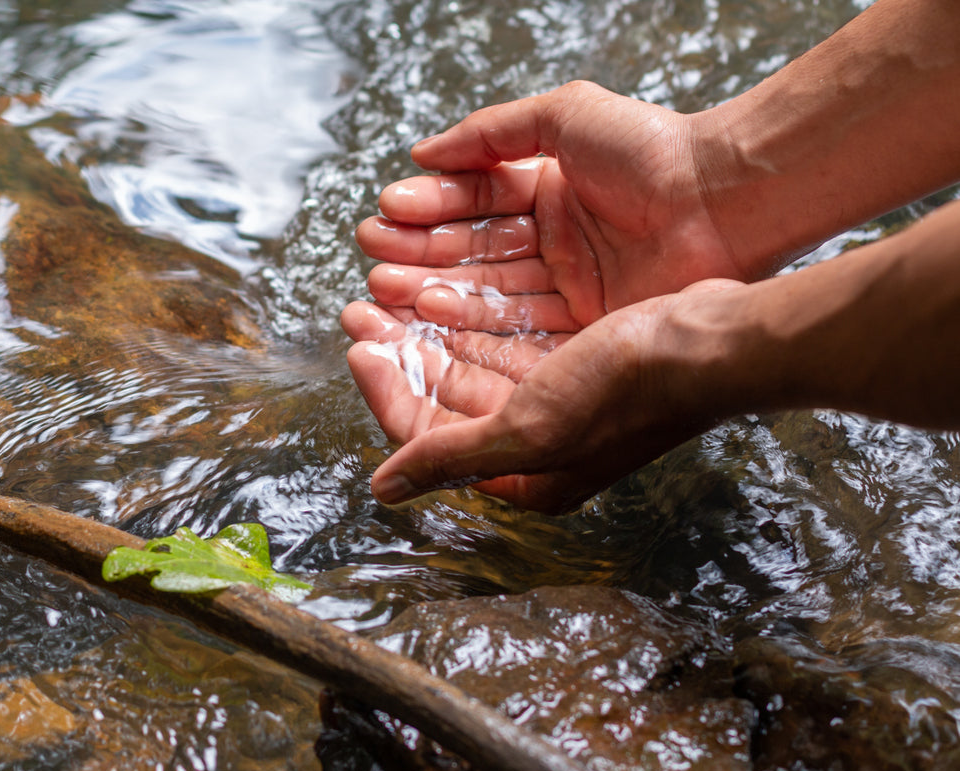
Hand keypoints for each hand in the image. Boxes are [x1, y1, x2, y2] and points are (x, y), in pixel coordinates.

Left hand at [342, 280, 743, 513]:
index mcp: (524, 476)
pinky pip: (503, 341)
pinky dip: (471, 319)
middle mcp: (536, 445)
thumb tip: (382, 490)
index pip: (427, 438)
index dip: (385, 391)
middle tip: (362, 308)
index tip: (357, 344)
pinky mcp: (574, 362)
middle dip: (400, 354)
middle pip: (443, 399)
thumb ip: (451, 456)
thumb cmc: (630, 389)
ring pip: (470, 365)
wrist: (714, 341)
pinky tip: (446, 288)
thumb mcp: (531, 427)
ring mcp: (557, 402)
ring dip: (429, 331)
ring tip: (391, 290)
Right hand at [356, 82, 749, 331]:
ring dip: (434, 288)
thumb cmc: (653, 148)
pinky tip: (431, 313)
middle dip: (420, 253)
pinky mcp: (586, 326)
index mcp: (550, 192)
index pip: (475, 203)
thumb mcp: (564, 117)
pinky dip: (473, 322)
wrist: (725, 198)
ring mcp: (570, 288)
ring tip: (387, 285)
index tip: (385, 213)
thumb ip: (490, 133)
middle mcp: (556, 243)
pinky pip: (519, 325)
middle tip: (373, 258)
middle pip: (473, 252)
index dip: (429, 208)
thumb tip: (422, 151)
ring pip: (488, 291)